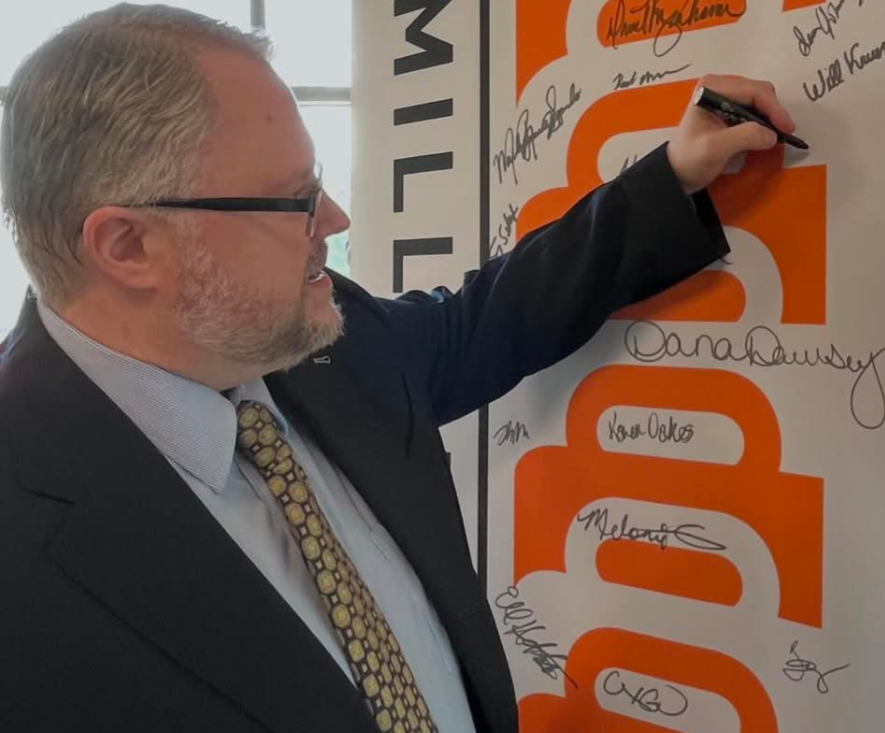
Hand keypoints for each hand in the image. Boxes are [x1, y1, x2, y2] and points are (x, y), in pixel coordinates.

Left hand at [667, 74, 796, 194]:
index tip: (786, 128)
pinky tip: (767, 135)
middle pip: (760, 93)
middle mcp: (719, 87)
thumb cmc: (689, 160)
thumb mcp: (714, 148)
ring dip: (771, 117)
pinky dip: (765, 121)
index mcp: (711, 88)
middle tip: (783, 133)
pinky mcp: (730, 109)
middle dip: (773, 112)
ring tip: (775, 135)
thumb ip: (743, 137)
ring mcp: (726, 97)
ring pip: (761, 100)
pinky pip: (756, 109)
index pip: (753, 91)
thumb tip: (771, 135)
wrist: (678, 173)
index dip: (773, 108)